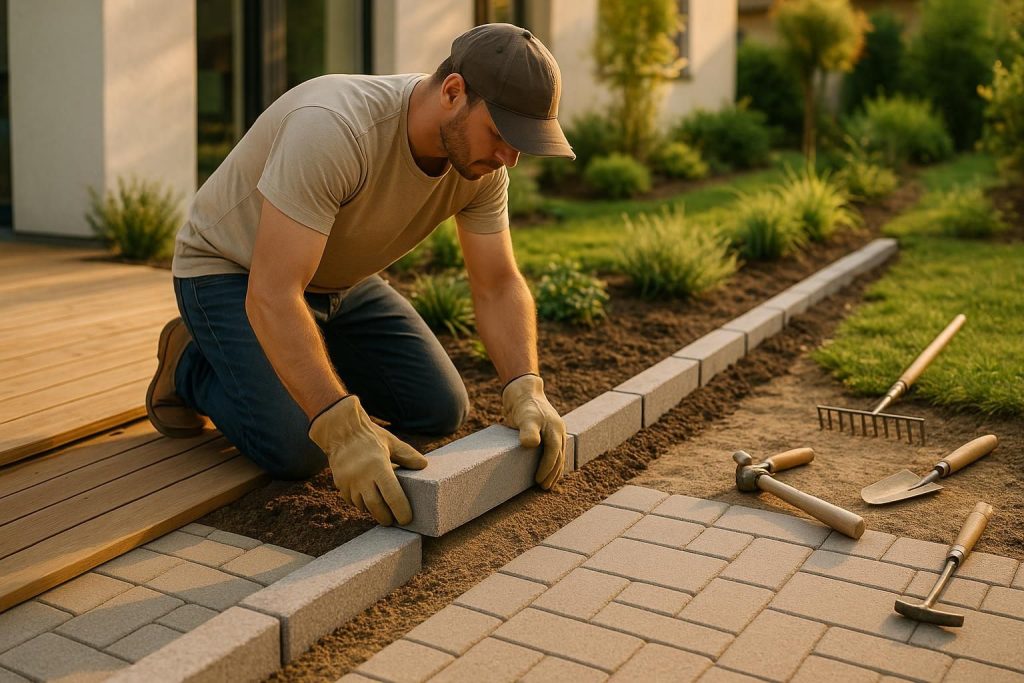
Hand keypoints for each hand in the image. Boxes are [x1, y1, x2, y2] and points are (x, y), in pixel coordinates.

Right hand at [309, 396, 427, 524]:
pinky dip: (361, 504)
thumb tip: (424, 465)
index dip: (401, 510)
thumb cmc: (370, 437)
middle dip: (386, 517)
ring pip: (363, 506)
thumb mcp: (391, 442)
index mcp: (379, 466)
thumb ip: (407, 455)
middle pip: (377, 507)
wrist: (340, 431)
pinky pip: (351, 501)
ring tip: (383, 512)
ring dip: (373, 511)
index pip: (392, 496)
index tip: (406, 519)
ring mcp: (349, 482)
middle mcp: (362, 477)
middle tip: (394, 521)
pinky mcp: (340, 484)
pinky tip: (368, 501)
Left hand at [501, 373, 565, 489]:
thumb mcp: (525, 417)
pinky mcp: (548, 433)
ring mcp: (555, 432)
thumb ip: (528, 430)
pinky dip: (552, 463)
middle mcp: (558, 431)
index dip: (547, 468)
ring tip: (547, 484)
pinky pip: (554, 452)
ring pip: (559, 455)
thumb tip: (532, 445)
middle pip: (559, 457)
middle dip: (553, 473)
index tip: (539, 480)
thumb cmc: (524, 405)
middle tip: (543, 488)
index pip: (554, 454)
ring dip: (554, 470)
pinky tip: (546, 470)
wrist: (523, 392)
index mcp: (556, 429)